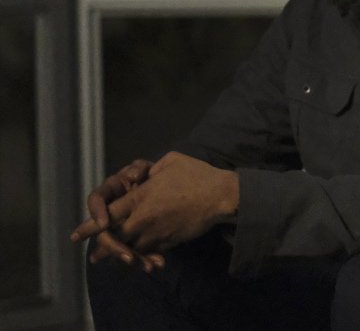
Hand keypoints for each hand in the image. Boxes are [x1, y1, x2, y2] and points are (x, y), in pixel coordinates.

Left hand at [75, 152, 238, 256]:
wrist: (221, 196)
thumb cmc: (197, 175)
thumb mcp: (172, 161)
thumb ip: (153, 168)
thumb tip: (147, 174)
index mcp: (140, 197)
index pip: (107, 213)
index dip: (90, 225)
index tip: (76, 235)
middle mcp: (143, 218)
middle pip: (115, 237)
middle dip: (103, 247)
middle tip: (94, 256)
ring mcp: (156, 232)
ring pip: (132, 248)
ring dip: (123, 255)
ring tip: (116, 261)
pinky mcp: (169, 241)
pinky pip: (151, 252)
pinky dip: (145, 256)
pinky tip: (143, 259)